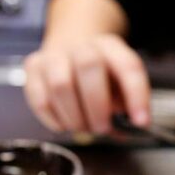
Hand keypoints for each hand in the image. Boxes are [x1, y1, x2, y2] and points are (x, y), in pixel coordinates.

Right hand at [23, 0, 150, 133]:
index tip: (141, 122)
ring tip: (84, 127)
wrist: (69, 51)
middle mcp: (81, 46)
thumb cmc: (100, 76)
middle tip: (102, 128)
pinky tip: (66, 123)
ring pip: (60, 85)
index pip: (128, 66)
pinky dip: (55, 120)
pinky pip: (40, 100)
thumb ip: (129, 104)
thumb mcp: (121, 84)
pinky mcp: (32, 69)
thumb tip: (135, 127)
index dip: (137, 96)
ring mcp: (54, 56)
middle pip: (88, 66)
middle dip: (97, 106)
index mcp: (110, 47)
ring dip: (74, 117)